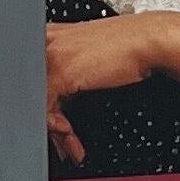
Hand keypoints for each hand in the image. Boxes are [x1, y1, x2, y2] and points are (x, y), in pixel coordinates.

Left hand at [45, 15, 158, 165]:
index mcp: (49, 36)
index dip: (43, 108)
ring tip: (70, 144)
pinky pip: (45, 109)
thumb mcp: (88, 62)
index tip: (58, 126)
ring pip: (35, 103)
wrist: (149, 41)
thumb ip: (66, 80)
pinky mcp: (60, 71)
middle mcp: (45, 43)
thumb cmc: (126, 50)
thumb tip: (54, 109)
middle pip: (30, 92)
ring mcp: (51, 56)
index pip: (32, 80)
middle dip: (47, 124)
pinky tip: (71, 135)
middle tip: (63, 143)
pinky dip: (57, 128)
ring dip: (54, 131)